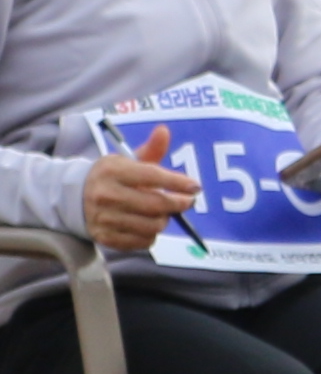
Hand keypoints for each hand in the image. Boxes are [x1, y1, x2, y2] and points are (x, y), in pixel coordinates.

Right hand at [80, 137, 182, 252]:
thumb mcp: (127, 160)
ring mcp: (104, 218)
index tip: (195, 186)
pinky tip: (149, 225)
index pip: (152, 176)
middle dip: (179, 204)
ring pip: (152, 225)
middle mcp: (106, 195)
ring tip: (163, 212)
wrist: (73, 198)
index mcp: (113, 171)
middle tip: (187, 201)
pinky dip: (151, 235)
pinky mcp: (105, 237)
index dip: (178, 182)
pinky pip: (142, 242)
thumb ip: (151, 149)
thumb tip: (164, 131)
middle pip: (156, 204)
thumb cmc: (111, 177)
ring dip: (165, 220)